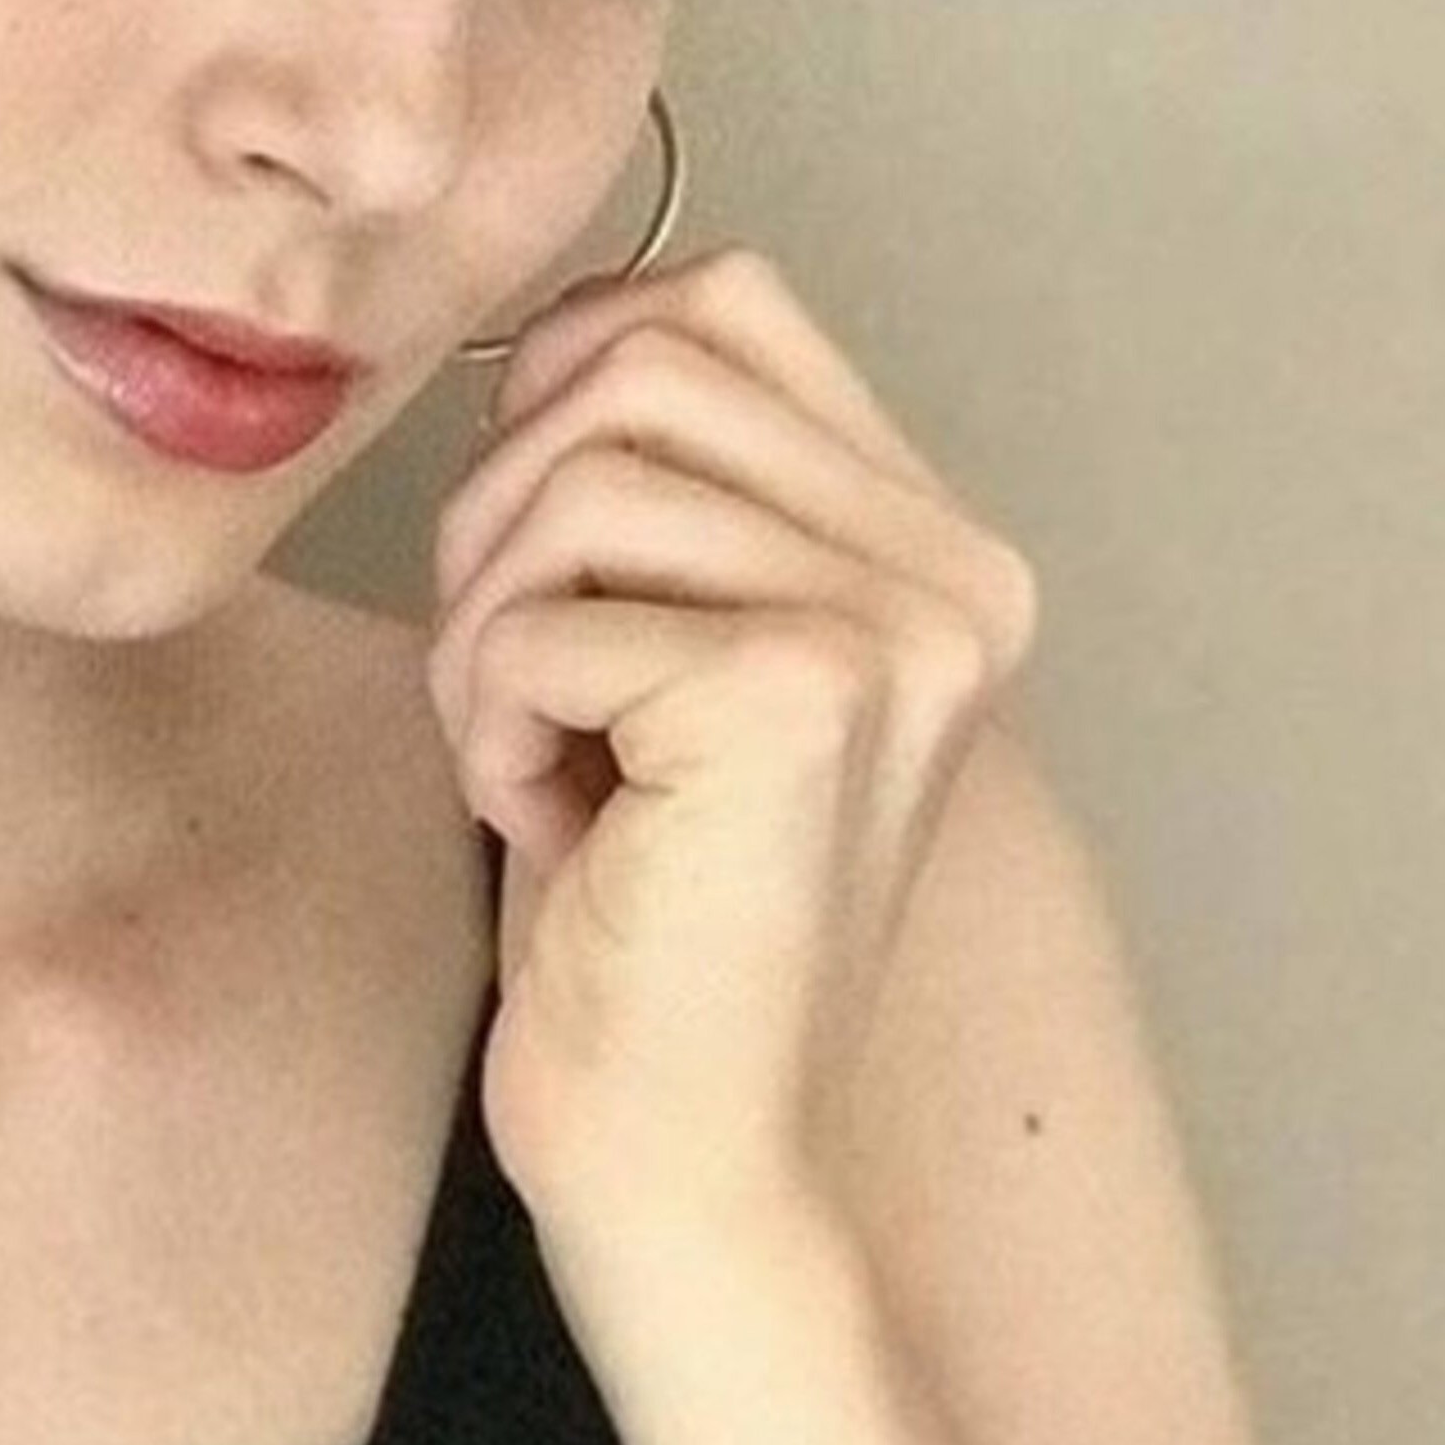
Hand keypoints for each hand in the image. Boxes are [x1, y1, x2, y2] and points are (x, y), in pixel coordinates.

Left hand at [426, 243, 1039, 1258]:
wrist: (678, 1148)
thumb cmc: (639, 903)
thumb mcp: (665, 642)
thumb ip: (663, 474)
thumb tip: (559, 325)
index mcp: (938, 544)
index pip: (722, 297)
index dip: (570, 384)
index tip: (546, 554)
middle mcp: (956, 574)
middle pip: (632, 363)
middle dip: (505, 515)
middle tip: (516, 683)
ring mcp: (896, 630)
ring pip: (573, 480)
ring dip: (488, 632)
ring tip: (538, 764)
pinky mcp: (797, 695)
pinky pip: (543, 615)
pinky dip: (493, 723)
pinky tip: (559, 833)